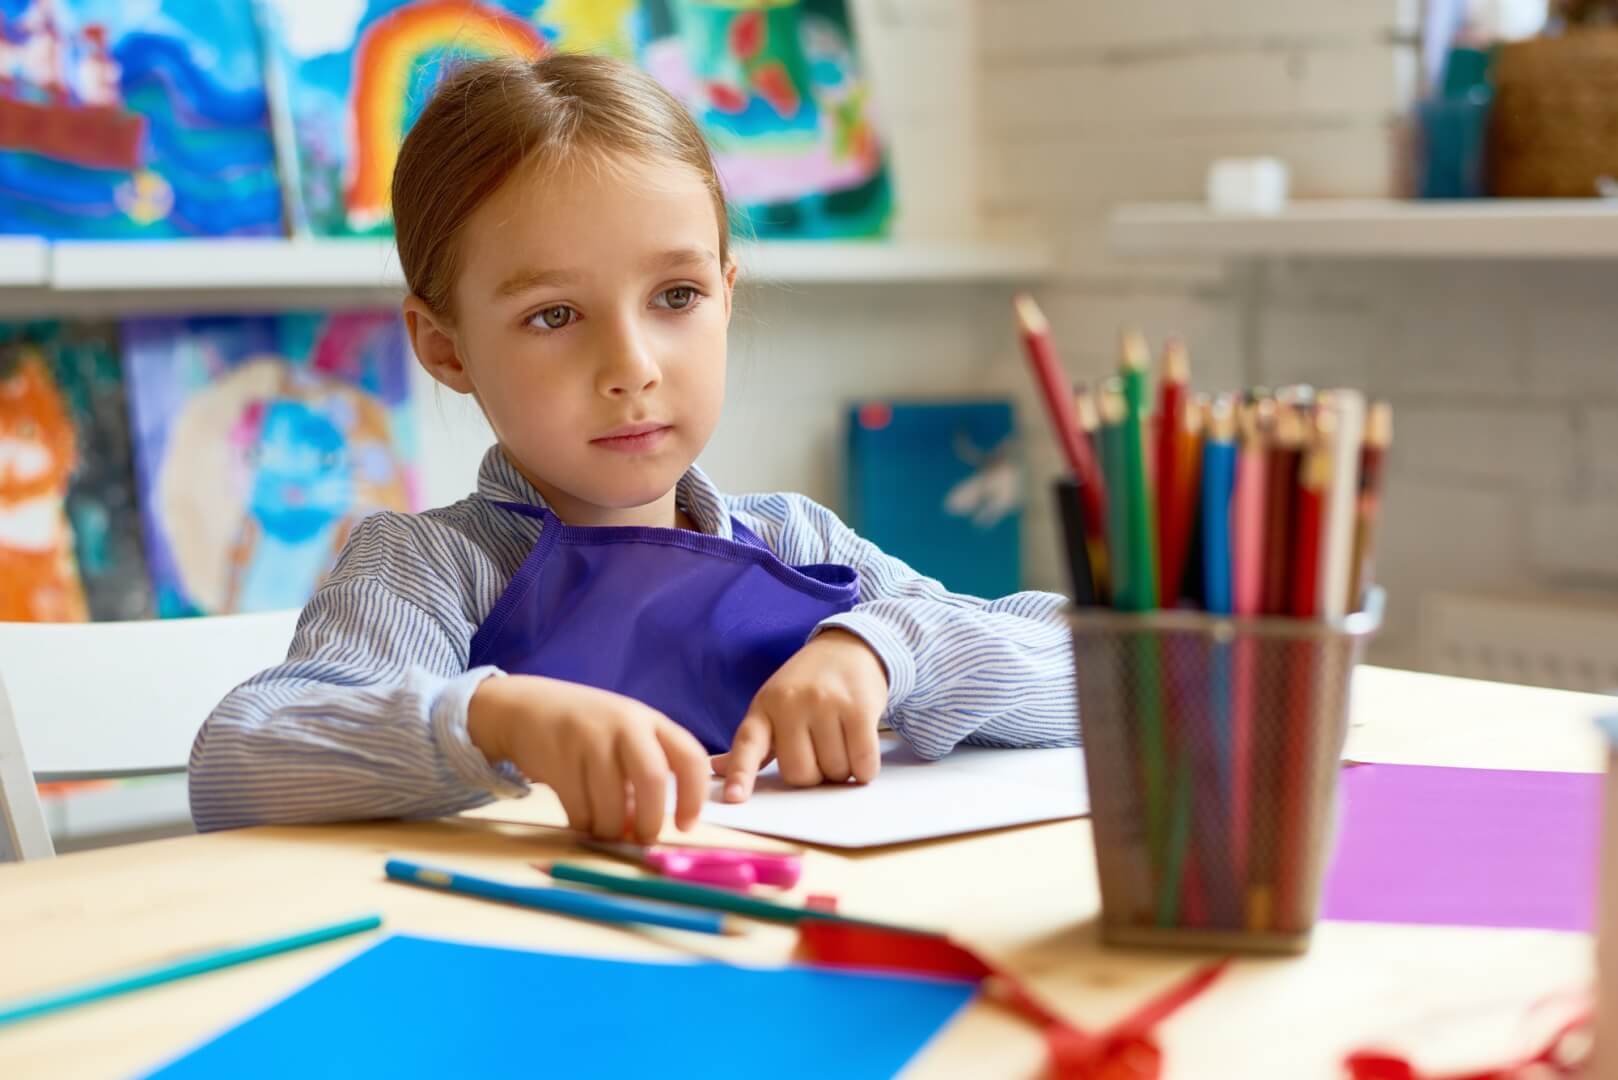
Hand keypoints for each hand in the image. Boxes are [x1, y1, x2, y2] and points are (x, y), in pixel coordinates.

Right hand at [467, 674, 707, 842]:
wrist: (525, 708)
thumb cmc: (587, 728)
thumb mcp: (623, 736)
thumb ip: (643, 774)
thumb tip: (648, 828)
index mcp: (649, 721)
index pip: (689, 757)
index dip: (694, 797)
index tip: (686, 825)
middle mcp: (623, 725)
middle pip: (652, 781)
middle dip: (651, 821)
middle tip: (644, 838)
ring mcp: (589, 740)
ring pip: (611, 805)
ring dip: (611, 831)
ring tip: (608, 830)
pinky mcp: (558, 760)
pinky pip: (579, 811)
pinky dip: (585, 827)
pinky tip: (584, 819)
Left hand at [712, 629, 888, 802]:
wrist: (848, 648)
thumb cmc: (806, 686)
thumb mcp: (771, 706)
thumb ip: (751, 743)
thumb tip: (716, 768)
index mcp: (764, 708)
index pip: (747, 745)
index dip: (740, 774)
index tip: (734, 798)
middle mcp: (790, 703)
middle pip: (800, 773)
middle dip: (815, 775)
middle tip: (820, 752)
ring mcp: (825, 703)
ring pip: (834, 771)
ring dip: (842, 771)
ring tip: (841, 743)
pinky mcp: (859, 708)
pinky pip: (862, 762)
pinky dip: (865, 769)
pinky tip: (861, 751)